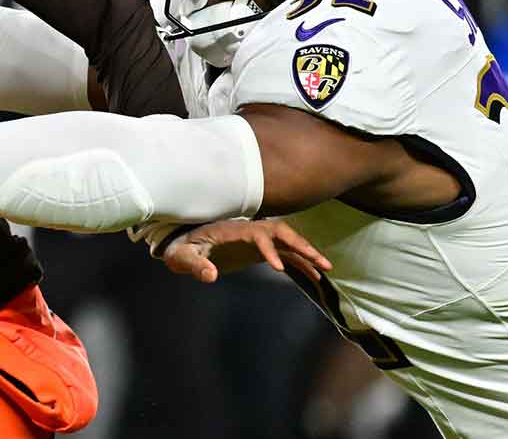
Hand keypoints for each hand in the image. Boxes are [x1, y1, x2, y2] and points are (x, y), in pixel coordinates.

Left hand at [161, 218, 331, 284]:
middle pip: (280, 232)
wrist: (183, 244)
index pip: (257, 234)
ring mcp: (256, 240)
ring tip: (325, 269)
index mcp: (231, 230)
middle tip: (319, 261)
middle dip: (300, 245)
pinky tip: (315, 277)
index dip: (269, 249)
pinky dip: (301, 263)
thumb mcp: (182, 258)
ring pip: (288, 241)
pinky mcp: (259, 250)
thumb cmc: (181, 249)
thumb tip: (210, 275)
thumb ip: (195, 265)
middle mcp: (248, 230)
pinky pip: (285, 254)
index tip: (278, 269)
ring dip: (306, 253)